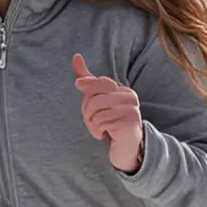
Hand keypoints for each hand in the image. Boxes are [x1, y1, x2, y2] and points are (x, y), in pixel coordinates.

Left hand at [72, 54, 144, 172]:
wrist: (126, 150)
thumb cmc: (110, 124)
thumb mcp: (98, 100)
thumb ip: (88, 80)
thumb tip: (75, 56)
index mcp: (123, 90)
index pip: (98, 81)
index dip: (86, 87)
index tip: (79, 87)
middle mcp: (129, 97)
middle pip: (93, 95)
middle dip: (86, 111)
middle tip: (92, 122)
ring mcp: (131, 109)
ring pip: (95, 109)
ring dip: (91, 123)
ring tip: (99, 130)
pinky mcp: (129, 122)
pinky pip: (101, 121)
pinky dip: (98, 131)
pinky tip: (105, 135)